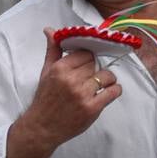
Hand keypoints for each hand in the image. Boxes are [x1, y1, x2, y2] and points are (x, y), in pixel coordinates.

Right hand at [12, 29, 122, 151]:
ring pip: (107, 76)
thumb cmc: (44, 99)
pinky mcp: (92, 108)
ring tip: (99, 85)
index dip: (87, 58)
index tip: (85, 64)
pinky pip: (113, 92)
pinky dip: (114, 90)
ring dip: (106, 79)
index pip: (85, 53)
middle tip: (89, 78)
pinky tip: (108, 92)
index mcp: (60, 68)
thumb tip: (50, 30)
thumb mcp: (46, 72)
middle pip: (95, 64)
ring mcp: (82, 94)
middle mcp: (71, 80)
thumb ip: (53, 50)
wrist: (42, 127)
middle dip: (94, 69)